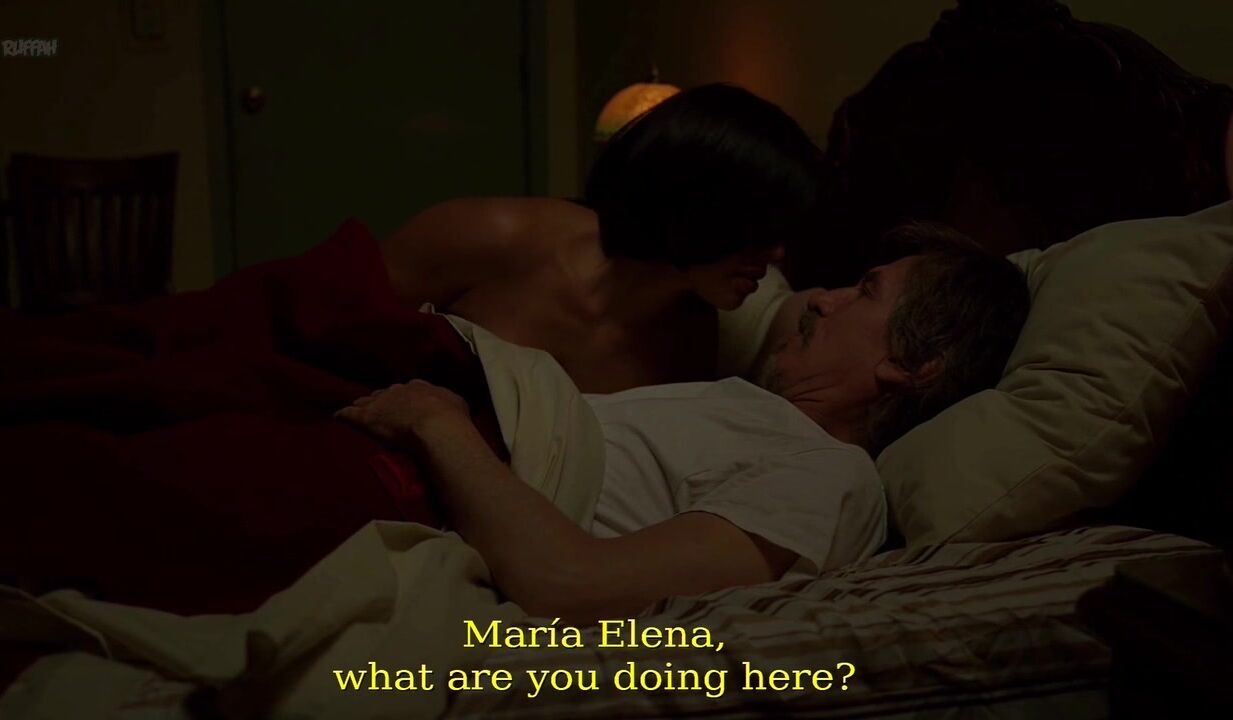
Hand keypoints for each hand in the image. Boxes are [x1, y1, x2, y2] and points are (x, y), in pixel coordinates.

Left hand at [336, 380, 470, 443]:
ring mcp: (380, 402)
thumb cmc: (451, 417)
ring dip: (363, 407)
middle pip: (385, 394)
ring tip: (359, 411)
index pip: (407, 391)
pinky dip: (343, 415)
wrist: (437, 426)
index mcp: (419, 387)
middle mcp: (398, 390)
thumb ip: (449, 401)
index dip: (404, 399)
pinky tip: (337, 417)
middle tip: (382, 411)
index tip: (404, 406)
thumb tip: (452, 405)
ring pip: (366, 401)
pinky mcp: (365, 417)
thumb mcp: (457, 403)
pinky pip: (349, 414)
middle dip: (383, 401)